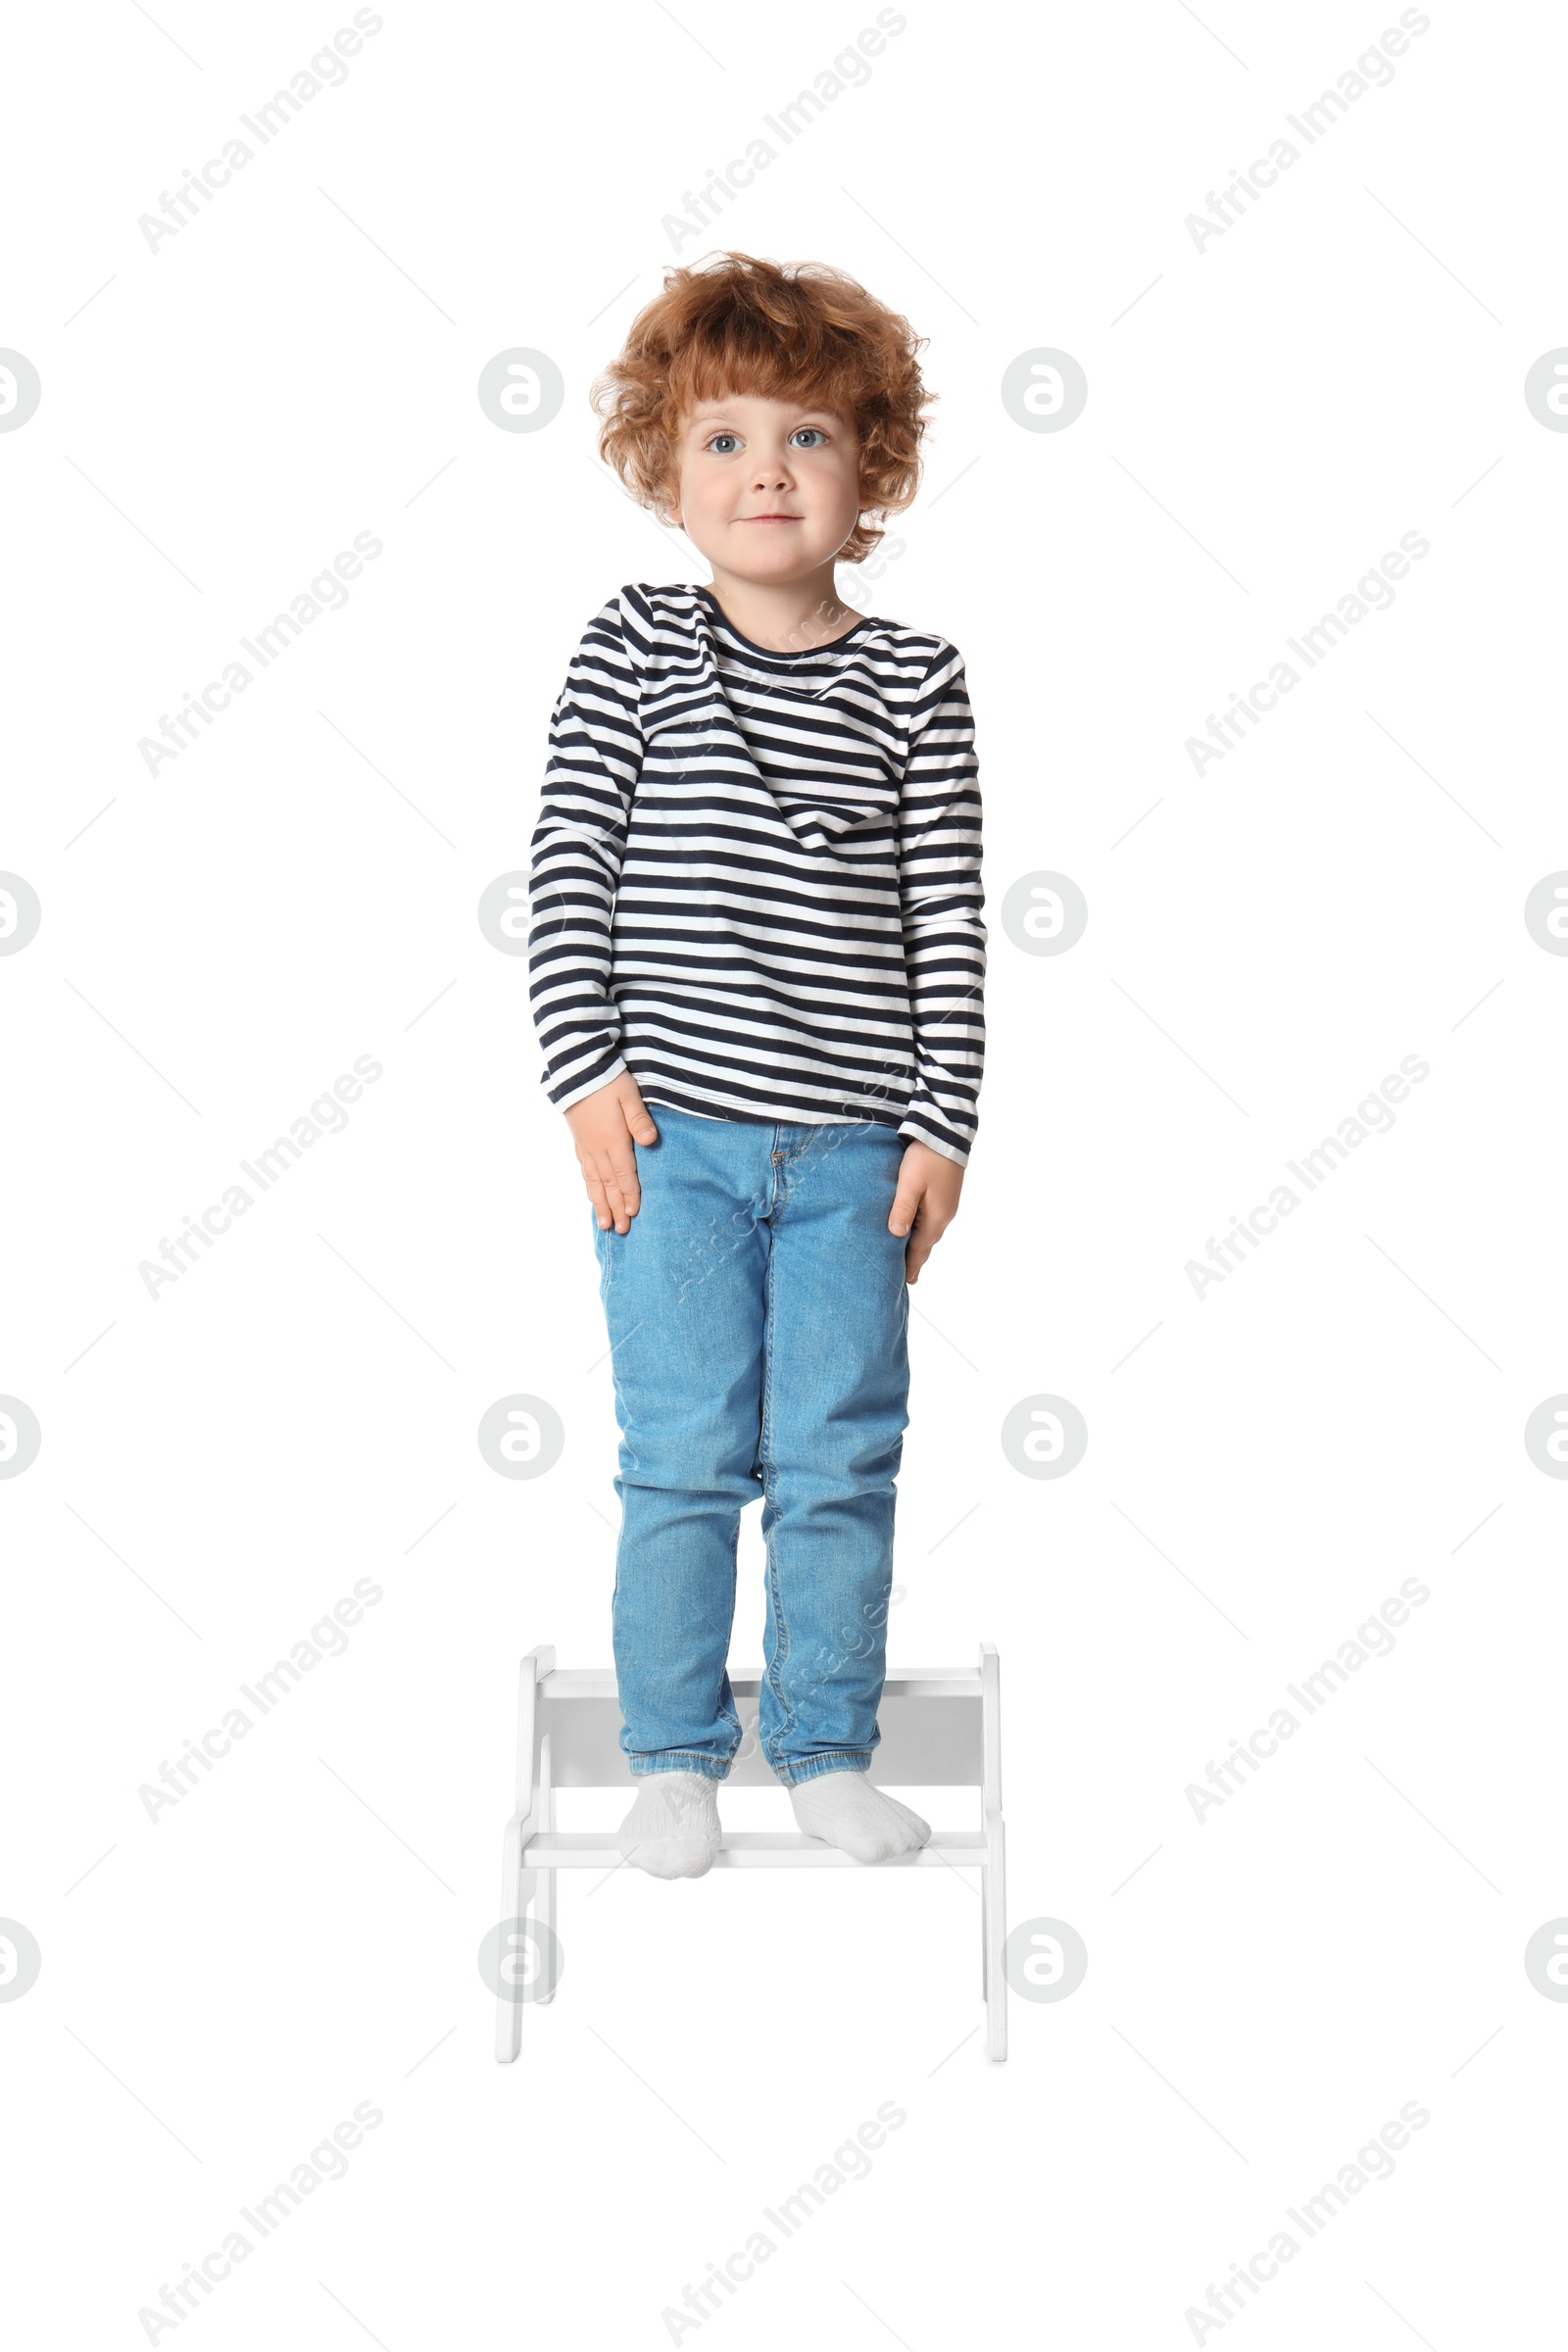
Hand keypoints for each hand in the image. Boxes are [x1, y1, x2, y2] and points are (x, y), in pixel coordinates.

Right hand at [563, 1073, 657, 1232]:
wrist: (577, 1068)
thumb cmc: (608, 1079)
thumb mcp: (629, 1095)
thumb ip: (640, 1119)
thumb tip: (651, 1142)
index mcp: (614, 1140)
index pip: (624, 1175)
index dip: (630, 1195)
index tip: (633, 1214)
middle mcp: (598, 1148)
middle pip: (608, 1185)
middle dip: (615, 1208)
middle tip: (619, 1230)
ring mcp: (586, 1145)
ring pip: (593, 1181)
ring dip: (599, 1204)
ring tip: (603, 1223)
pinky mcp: (578, 1140)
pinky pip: (584, 1170)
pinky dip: (588, 1186)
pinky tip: (591, 1193)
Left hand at [888, 1141, 963, 1283]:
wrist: (947, 1134)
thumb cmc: (927, 1157)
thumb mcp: (910, 1183)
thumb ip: (903, 1209)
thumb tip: (896, 1234)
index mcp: (935, 1218)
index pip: (919, 1250)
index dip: (911, 1267)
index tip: (906, 1283)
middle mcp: (943, 1216)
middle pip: (925, 1244)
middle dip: (915, 1260)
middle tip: (906, 1278)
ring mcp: (946, 1206)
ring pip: (929, 1232)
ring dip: (918, 1245)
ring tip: (906, 1257)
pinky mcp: (944, 1195)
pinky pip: (931, 1220)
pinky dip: (921, 1230)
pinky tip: (913, 1229)